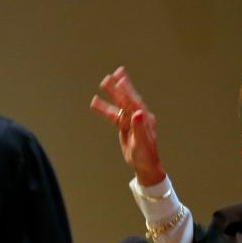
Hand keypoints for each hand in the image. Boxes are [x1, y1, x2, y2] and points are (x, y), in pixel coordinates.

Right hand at [90, 66, 165, 185]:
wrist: (145, 166)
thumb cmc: (146, 156)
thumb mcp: (142, 142)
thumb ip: (140, 127)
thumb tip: (138, 113)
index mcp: (144, 119)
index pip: (134, 102)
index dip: (127, 91)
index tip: (120, 79)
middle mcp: (138, 117)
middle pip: (126, 99)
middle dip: (118, 88)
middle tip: (110, 76)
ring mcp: (131, 121)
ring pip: (119, 105)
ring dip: (111, 95)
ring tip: (103, 82)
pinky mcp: (124, 127)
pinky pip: (113, 115)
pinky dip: (104, 108)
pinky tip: (95, 102)